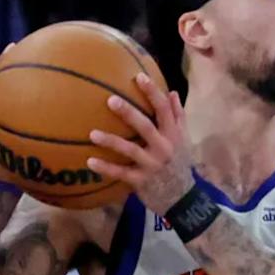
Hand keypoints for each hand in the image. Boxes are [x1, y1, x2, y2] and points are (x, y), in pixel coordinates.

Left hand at [89, 73, 194, 214]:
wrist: (181, 198)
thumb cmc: (179, 164)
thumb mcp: (184, 140)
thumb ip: (178, 117)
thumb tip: (172, 92)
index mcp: (174, 135)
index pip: (165, 110)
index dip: (153, 93)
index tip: (139, 76)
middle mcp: (164, 148)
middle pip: (146, 127)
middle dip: (129, 113)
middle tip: (110, 100)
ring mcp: (152, 165)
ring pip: (131, 150)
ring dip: (112, 141)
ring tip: (92, 133)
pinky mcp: (141, 181)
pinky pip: (121, 173)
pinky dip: (106, 168)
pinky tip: (89, 161)